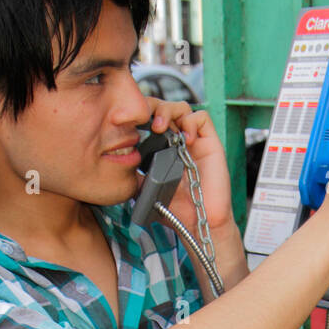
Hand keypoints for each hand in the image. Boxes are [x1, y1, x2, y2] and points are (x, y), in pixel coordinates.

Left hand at [136, 97, 234, 235]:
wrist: (197, 222)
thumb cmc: (176, 209)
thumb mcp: (146, 189)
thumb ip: (135, 173)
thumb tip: (117, 163)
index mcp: (162, 147)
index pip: (150, 118)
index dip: (138, 114)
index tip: (126, 122)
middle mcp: (178, 140)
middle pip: (164, 107)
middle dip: (151, 107)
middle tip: (142, 120)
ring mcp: (194, 141)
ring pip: (182, 108)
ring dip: (168, 111)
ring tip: (160, 127)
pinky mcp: (211, 143)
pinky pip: (202, 118)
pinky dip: (191, 122)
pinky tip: (185, 139)